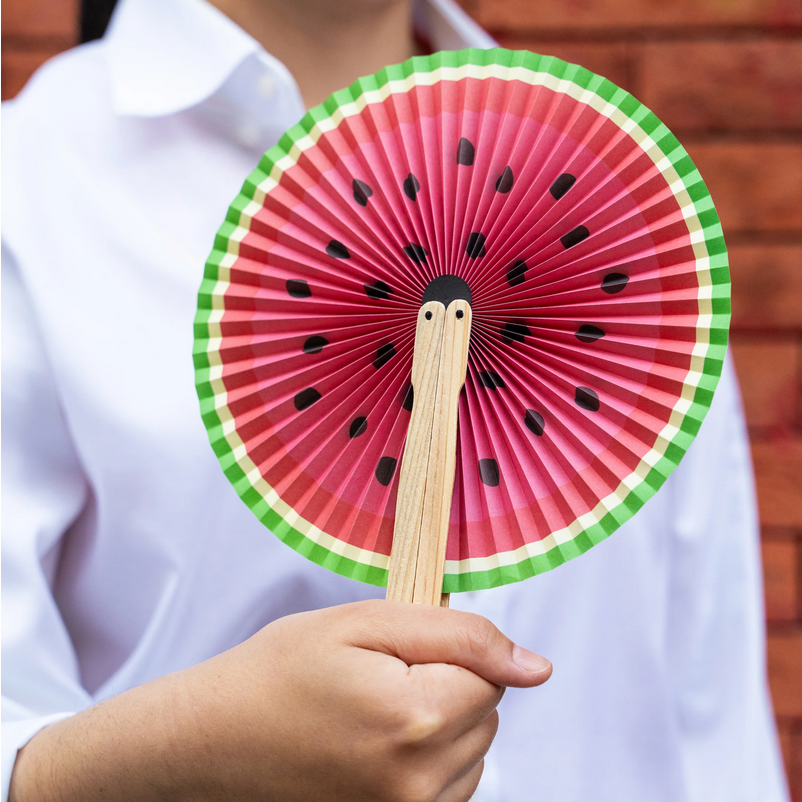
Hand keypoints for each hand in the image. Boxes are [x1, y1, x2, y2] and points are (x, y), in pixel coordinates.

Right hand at [10, 599, 550, 801]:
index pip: (489, 674)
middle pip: (485, 714)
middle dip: (448, 686)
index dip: (447, 651)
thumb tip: (534, 665)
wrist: (215, 739)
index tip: (398, 652)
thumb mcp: (362, 624)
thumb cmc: (278, 675)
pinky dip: (428, 759)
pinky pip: (450, 787)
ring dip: (439, 724)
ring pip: (473, 752)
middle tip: (378, 677)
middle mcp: (418, 784)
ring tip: (372, 710)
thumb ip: (458, 634)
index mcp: (413, 720)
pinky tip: (377, 743)